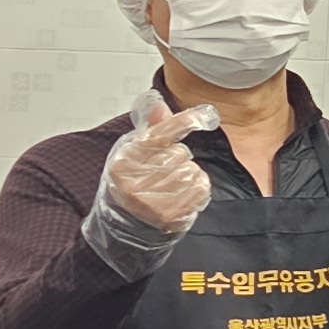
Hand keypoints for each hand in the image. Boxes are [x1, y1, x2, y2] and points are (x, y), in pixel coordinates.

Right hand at [100, 95, 220, 236]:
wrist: (127, 224)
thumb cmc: (132, 183)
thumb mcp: (134, 154)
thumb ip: (152, 130)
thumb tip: (159, 104)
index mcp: (124, 160)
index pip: (159, 135)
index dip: (183, 122)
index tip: (205, 114)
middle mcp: (134, 181)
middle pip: (179, 153)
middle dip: (178, 159)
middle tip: (163, 171)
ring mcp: (151, 200)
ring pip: (191, 171)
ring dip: (188, 175)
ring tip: (170, 185)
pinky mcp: (170, 214)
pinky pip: (200, 188)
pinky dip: (197, 190)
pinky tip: (180, 196)